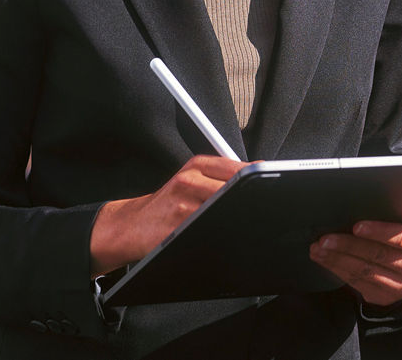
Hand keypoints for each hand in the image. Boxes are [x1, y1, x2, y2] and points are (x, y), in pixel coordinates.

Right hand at [89, 155, 245, 275]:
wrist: (132, 224)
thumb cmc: (168, 204)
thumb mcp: (193, 179)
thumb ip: (224, 176)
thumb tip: (260, 173)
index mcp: (198, 165)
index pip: (239, 168)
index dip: (258, 181)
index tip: (270, 191)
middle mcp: (190, 180)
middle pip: (234, 188)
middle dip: (249, 201)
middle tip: (259, 211)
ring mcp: (183, 204)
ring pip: (223, 209)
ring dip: (235, 219)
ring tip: (237, 224)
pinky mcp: (177, 228)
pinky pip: (208, 230)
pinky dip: (219, 234)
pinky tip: (218, 236)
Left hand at [309, 221, 401, 306]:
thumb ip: (392, 220)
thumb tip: (356, 209)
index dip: (379, 231)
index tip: (356, 226)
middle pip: (380, 256)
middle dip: (349, 245)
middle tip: (326, 238)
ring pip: (365, 271)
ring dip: (337, 259)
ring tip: (319, 248)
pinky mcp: (385, 298)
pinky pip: (357, 283)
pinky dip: (337, 269)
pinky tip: (325, 259)